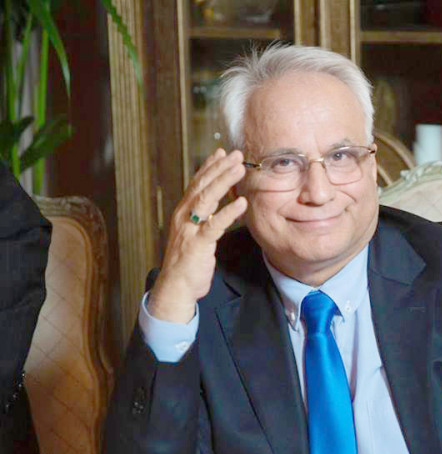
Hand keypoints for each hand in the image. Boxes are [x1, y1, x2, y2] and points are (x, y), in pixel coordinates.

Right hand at [147, 149, 248, 322]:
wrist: (175, 287)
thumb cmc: (188, 261)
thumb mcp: (195, 233)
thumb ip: (204, 217)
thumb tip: (217, 202)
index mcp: (183, 212)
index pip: (196, 183)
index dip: (209, 167)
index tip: (222, 152)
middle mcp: (183, 216)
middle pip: (202, 186)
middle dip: (219, 168)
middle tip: (236, 154)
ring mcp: (189, 229)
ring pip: (206, 199)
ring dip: (224, 182)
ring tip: (239, 169)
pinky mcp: (198, 244)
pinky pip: (214, 224)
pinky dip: (228, 212)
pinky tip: (241, 202)